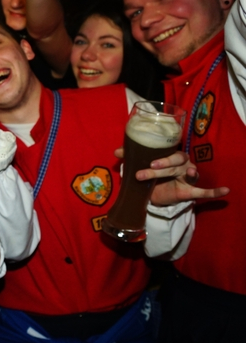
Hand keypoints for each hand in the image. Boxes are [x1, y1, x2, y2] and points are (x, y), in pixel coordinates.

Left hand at [113, 148, 230, 205]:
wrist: (157, 191)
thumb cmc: (151, 173)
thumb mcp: (140, 165)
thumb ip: (130, 157)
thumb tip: (116, 152)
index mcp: (169, 155)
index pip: (167, 151)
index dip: (160, 155)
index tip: (149, 161)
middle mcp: (181, 163)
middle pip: (174, 163)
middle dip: (162, 167)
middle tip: (149, 170)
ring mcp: (187, 176)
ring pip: (189, 173)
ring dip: (190, 173)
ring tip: (192, 171)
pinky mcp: (189, 191)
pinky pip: (204, 191)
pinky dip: (214, 192)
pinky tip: (225, 191)